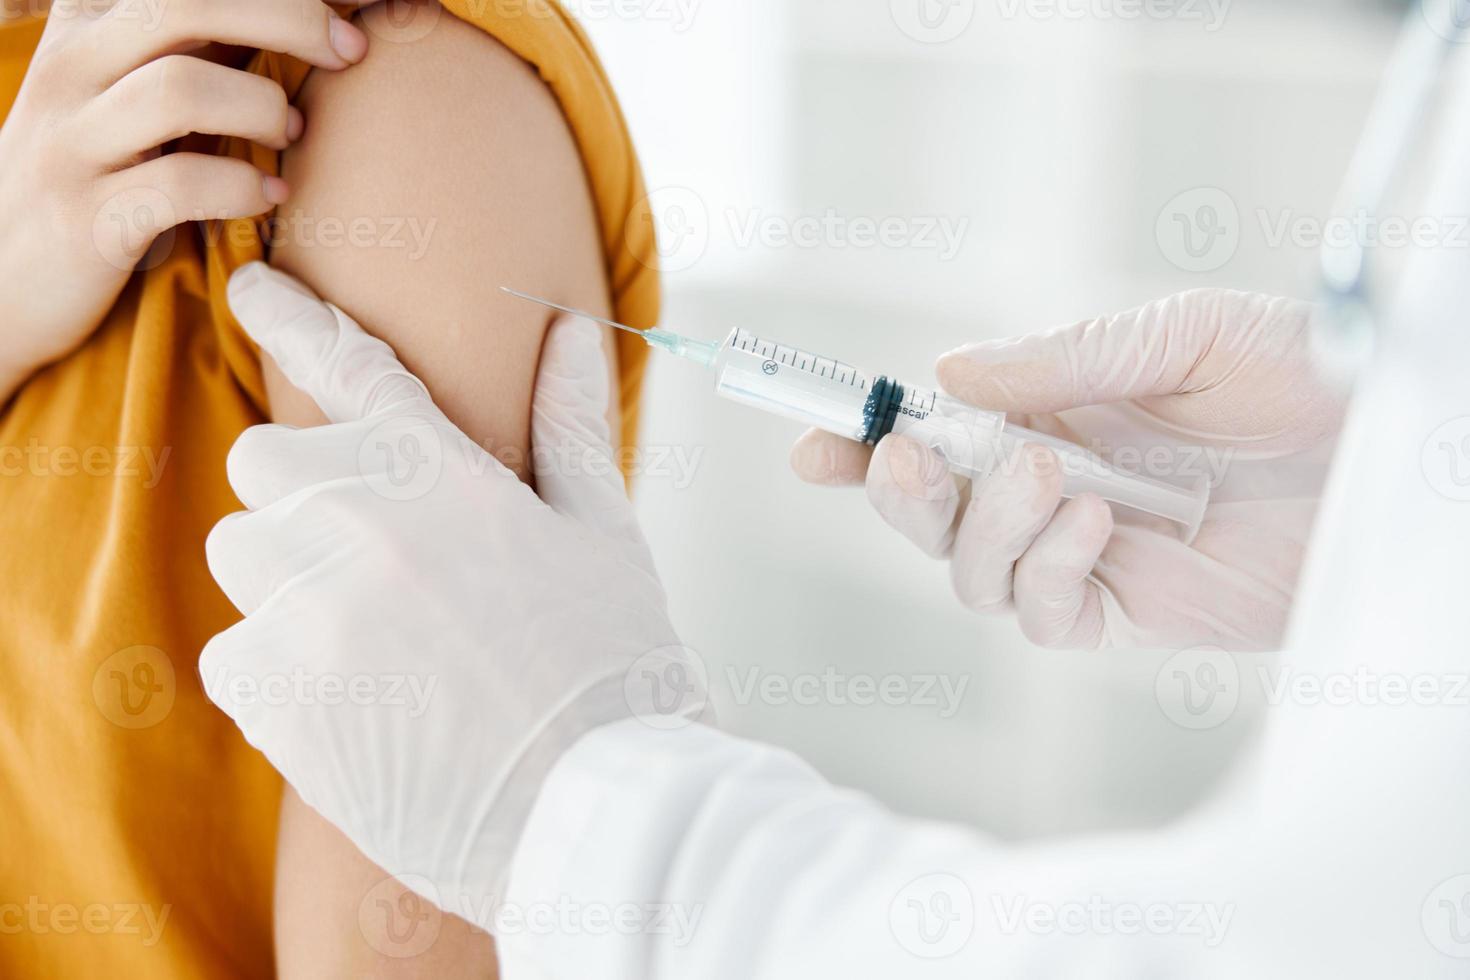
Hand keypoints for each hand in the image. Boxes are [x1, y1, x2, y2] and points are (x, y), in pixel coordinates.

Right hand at [0, 0, 374, 395]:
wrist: (2, 280)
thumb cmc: (97, 171)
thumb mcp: (132, 87)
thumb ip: (202, 44)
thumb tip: (310, 17)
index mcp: (88, 23)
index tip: (353, 0)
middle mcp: (72, 67)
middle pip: (187, 2)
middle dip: (290, 16)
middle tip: (349, 50)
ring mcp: (74, 142)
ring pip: (181, 88)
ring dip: (261, 108)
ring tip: (290, 134)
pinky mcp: (88, 216)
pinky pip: (179, 183)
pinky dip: (243, 187)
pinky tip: (269, 196)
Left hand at [201, 263, 702, 915]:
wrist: (595, 808)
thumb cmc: (615, 669)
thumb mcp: (609, 534)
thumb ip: (571, 425)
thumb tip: (566, 332)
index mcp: (448, 478)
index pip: (350, 366)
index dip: (291, 314)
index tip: (250, 284)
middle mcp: (365, 530)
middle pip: (262, 462)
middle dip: (302, 492)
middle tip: (368, 547)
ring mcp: (313, 615)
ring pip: (240, 554)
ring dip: (287, 580)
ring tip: (370, 636)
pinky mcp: (278, 702)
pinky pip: (232, 653)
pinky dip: (276, 671)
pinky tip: (354, 702)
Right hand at [791, 289, 1348, 651]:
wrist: (1384, 451)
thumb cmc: (1299, 377)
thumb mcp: (1177, 337)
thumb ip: (1065, 359)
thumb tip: (951, 372)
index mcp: (1047, 417)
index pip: (934, 437)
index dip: (862, 444)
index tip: (813, 443)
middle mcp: (1048, 491)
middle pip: (929, 517)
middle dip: (896, 493)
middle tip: (903, 456)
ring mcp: (1081, 555)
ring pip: (972, 573)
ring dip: (985, 525)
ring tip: (1048, 474)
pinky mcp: (1126, 610)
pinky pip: (1046, 614)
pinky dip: (1049, 569)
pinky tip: (1096, 521)